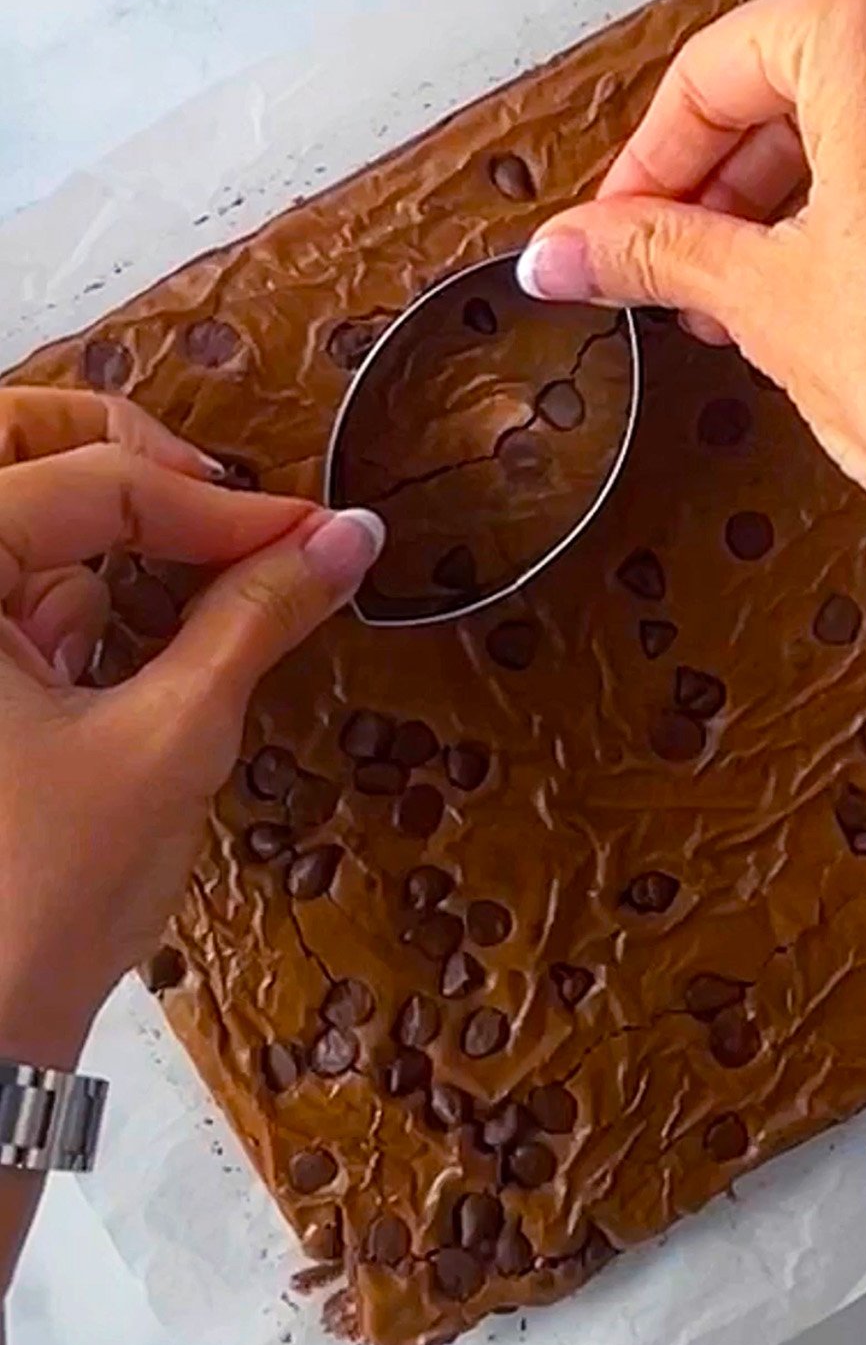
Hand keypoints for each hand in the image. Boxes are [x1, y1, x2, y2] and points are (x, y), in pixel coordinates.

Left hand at [0, 388, 382, 1062]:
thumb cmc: (47, 895)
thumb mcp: (170, 738)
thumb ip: (257, 616)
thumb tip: (352, 534)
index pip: (89, 484)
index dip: (218, 506)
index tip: (313, 534)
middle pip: (15, 449)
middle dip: (119, 454)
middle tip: (215, 494)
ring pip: (20, 516)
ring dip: (108, 527)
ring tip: (202, 580)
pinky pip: (20, 592)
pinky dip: (84, 594)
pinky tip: (143, 650)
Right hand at [515, 0, 865, 550]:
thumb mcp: (770, 305)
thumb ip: (653, 251)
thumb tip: (562, 250)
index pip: (714, 71)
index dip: (646, 161)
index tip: (613, 226)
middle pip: (801, 73)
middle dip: (726, 176)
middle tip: (677, 263)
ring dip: (803, 184)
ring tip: (757, 286)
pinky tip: (856, 274)